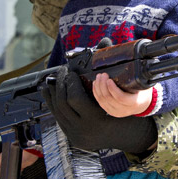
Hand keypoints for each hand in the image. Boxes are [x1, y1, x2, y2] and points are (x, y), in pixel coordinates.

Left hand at [42, 66, 156, 153]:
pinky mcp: (70, 135)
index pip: (75, 98)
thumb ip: (111, 69)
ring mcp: (75, 134)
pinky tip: (50, 91)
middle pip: (63, 103)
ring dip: (53, 92)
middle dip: (60, 84)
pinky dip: (52, 102)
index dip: (70, 82)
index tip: (71, 71)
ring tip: (55, 79)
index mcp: (96, 120)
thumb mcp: (120, 92)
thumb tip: (104, 41)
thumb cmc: (126, 110)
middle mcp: (84, 129)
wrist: (127, 136)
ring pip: (56, 110)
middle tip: (63, 72)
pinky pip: (57, 117)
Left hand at [92, 73, 152, 116]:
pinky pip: (100, 102)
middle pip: (109, 98)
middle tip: (103, 75)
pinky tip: (96, 85)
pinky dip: (96, 93)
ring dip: (98, 88)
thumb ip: (136, 79)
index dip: (112, 89)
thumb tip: (129, 66)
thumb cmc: (142, 93)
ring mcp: (116, 112)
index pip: (120, 97)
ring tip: (98, 78)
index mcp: (134, 102)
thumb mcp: (143, 86)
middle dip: (103, 85)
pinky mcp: (110, 111)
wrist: (142, 105)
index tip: (109, 79)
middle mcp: (124, 109)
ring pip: (102, 100)